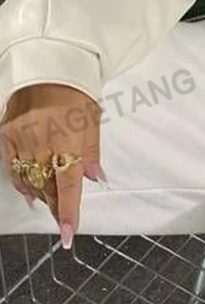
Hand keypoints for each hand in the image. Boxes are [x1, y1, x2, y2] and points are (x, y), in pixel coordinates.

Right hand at [0, 84, 104, 247]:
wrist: (49, 69)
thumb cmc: (77, 93)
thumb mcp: (93, 120)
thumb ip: (92, 152)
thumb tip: (96, 180)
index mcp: (68, 140)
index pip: (67, 185)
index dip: (68, 212)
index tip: (68, 234)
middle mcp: (42, 144)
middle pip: (47, 187)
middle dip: (55, 206)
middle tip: (63, 220)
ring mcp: (21, 141)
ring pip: (28, 180)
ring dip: (41, 196)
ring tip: (50, 206)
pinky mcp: (6, 136)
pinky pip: (12, 168)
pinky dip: (21, 182)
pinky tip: (30, 192)